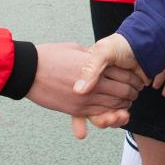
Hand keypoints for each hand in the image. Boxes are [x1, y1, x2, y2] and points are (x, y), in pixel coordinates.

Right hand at [29, 42, 144, 138]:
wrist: (29, 70)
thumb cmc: (50, 55)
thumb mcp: (74, 49)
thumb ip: (90, 57)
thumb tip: (97, 59)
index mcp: (94, 65)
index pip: (122, 74)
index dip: (131, 78)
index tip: (134, 79)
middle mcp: (93, 82)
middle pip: (122, 91)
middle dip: (131, 93)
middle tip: (134, 93)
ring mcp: (85, 98)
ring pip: (113, 105)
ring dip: (122, 106)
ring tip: (126, 105)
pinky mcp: (75, 109)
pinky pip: (98, 114)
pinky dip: (108, 114)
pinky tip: (112, 113)